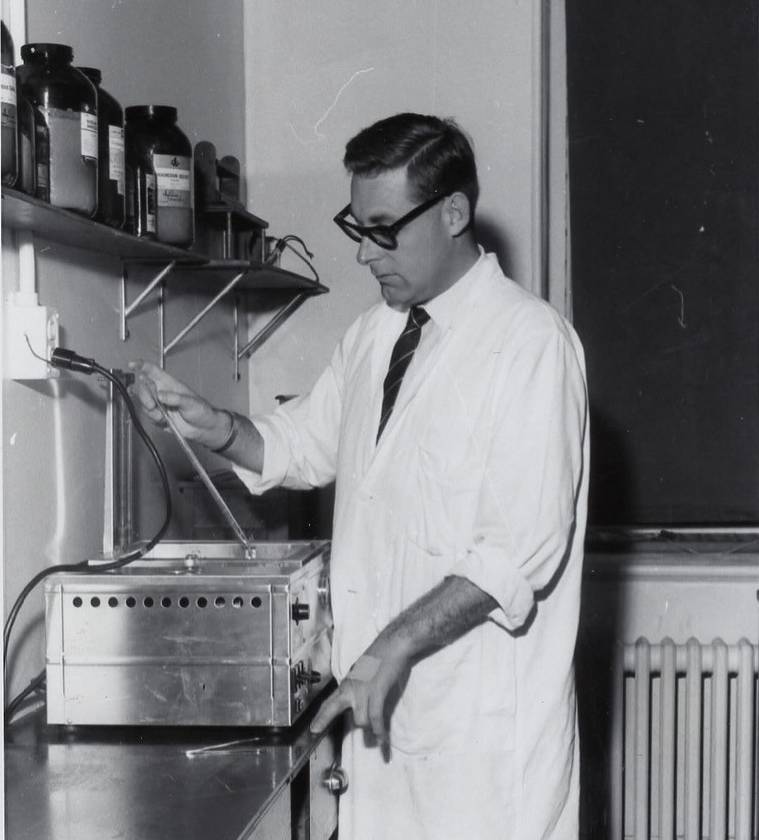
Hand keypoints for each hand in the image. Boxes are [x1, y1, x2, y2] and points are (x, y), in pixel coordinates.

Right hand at [128, 360, 229, 447]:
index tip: (132, 364)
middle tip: (152, 405)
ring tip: (163, 415)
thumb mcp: (191, 402)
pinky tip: (164, 420)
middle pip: (144, 388)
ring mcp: (160, 404)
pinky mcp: (159, 416)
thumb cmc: (202, 411)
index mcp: (170, 384)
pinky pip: (148, 415)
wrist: (203, 428)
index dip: (142, 365)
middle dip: (145, 397)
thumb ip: (176, 398)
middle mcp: (163, 392)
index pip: (153, 371)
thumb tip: (161, 395)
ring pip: (144, 403)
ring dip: (151, 411)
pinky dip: (154, 419)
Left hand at [310, 635, 412, 756]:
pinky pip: (376, 717)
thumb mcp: (362, 671)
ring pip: (360, 719)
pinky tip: (382, 739)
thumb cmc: (381, 656)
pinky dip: (379, 731)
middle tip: (314, 731)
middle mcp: (352, 687)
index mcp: (348, 682)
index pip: (330, 701)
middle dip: (323, 719)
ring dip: (368, 729)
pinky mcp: (377, 691)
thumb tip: (357, 698)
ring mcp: (363, 690)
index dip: (321, 715)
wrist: (393, 644)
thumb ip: (357, 686)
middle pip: (332, 707)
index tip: (313, 728)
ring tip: (375, 737)